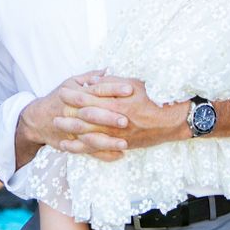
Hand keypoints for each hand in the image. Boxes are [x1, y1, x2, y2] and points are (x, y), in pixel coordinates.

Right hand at [20, 71, 130, 161]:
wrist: (37, 119)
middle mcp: (72, 111)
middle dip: (108, 117)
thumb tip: (108, 70)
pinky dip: (103, 154)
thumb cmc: (58, 99)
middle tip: (127, 120)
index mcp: (74, 94)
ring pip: (89, 136)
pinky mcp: (72, 144)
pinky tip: (119, 154)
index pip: (95, 90)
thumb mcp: (71, 83)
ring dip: (107, 141)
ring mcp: (71, 130)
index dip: (112, 89)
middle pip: (91, 114)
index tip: (129, 89)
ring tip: (125, 143)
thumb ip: (90, 77)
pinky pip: (89, 151)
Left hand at [52, 74, 189, 151]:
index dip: (74, 95)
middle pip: (85, 119)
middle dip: (68, 114)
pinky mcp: (121, 146)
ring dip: (71, 132)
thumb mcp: (135, 84)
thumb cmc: (156, 98)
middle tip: (53, 112)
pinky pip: (97, 149)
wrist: (175, 120)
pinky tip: (69, 147)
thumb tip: (93, 79)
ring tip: (58, 128)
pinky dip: (82, 148)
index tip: (62, 91)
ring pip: (88, 136)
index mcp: (117, 104)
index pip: (89, 99)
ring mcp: (118, 136)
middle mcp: (115, 122)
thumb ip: (112, 82)